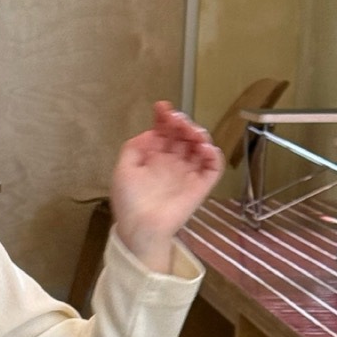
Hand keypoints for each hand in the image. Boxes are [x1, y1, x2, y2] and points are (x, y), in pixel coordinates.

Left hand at [109, 101, 223, 262]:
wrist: (141, 228)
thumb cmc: (129, 203)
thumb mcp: (123, 170)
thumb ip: (133, 147)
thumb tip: (151, 132)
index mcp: (154, 158)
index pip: (164, 132)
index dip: (165, 118)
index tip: (162, 107)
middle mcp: (172, 163)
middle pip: (183, 135)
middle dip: (182, 123)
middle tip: (177, 121)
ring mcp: (188, 173)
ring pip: (200, 146)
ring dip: (199, 134)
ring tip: (192, 134)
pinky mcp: (201, 185)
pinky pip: (213, 166)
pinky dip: (213, 155)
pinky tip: (204, 149)